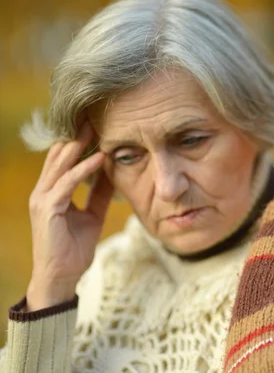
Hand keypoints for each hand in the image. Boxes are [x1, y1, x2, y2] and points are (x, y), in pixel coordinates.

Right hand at [26, 122, 112, 310]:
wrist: (61, 276)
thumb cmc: (74, 247)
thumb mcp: (92, 214)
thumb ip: (99, 193)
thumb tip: (112, 172)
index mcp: (52, 191)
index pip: (63, 158)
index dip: (79, 141)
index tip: (97, 124)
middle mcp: (43, 191)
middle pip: (59, 155)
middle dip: (77, 135)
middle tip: (95, 115)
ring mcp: (43, 199)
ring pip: (61, 164)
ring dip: (79, 145)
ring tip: (96, 127)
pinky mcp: (48, 208)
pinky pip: (67, 183)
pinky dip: (84, 169)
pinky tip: (99, 158)